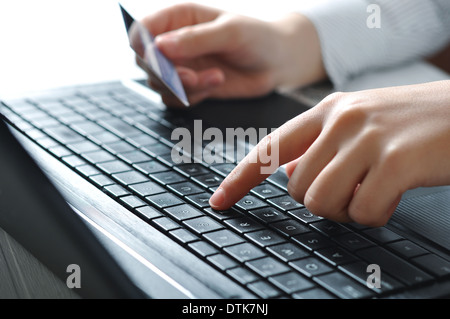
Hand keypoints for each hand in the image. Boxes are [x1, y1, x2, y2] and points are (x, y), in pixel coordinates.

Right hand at [137, 3, 324, 105]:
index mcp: (178, 17)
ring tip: (215, 78)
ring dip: (183, 88)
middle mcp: (174, 42)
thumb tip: (159, 47)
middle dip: (166, 74)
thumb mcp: (230, 32)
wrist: (277, 62)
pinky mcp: (191, 86)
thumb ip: (195, 39)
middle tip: (191, 77)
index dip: (142, 46)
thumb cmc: (258, 37)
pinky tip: (215, 84)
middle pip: (145, 62)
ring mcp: (181, 66)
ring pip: (159, 84)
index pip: (142, 30)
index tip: (157, 60)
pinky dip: (192, 98)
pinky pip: (175, 99)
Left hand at [209, 80, 449, 226]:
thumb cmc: (412, 122)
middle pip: (297, 188)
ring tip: (370, 194)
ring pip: (322, 202)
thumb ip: (319, 147)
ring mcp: (366, 139)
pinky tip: (391, 197)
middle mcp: (341, 121)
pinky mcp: (394, 161)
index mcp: (327, 111)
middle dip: (320, 202)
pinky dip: (375, 215)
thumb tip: (289, 176)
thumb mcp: (358, 123)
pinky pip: (363, 211)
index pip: (269, 149)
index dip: (240, 179)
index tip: (220, 200)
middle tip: (351, 191)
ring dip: (345, 211)